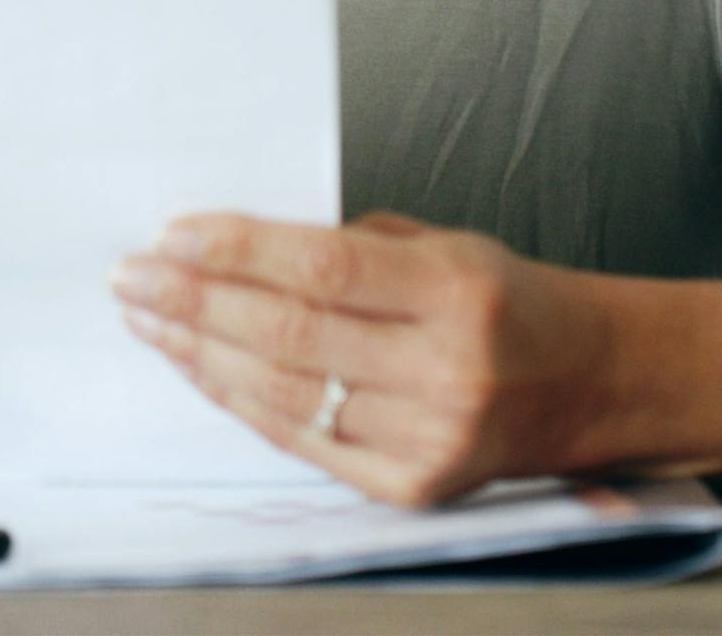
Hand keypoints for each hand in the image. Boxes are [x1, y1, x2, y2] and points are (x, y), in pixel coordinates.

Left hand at [109, 210, 612, 506]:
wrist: (589, 381)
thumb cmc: (505, 298)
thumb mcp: (440, 243)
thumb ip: (346, 247)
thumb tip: (231, 246)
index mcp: (457, 291)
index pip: (324, 267)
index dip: (238, 250)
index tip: (171, 233)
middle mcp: (445, 370)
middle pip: (290, 336)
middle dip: (195, 302)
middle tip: (132, 276)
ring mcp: (428, 438)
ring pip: (285, 395)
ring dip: (201, 354)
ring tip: (148, 318)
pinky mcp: (411, 487)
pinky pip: (302, 440)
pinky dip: (241, 400)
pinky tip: (199, 365)